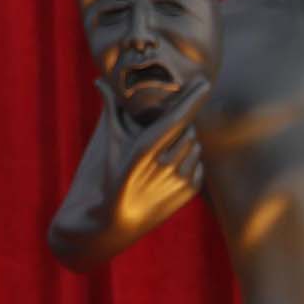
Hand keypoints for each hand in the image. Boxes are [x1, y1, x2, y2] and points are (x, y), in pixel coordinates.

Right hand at [92, 73, 209, 245]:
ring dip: (185, 141)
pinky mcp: (189, 193)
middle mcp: (166, 165)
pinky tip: (172, 166)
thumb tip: (99, 81)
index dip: (192, 98)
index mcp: (146, 149)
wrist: (117, 222)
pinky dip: (190, 160)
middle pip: (188, 128)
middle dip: (179, 124)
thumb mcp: (109, 144)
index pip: (177, 118)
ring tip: (165, 151)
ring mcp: (180, 180)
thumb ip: (111, 110)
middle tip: (162, 132)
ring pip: (195, 145)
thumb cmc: (110, 177)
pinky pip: (199, 163)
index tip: (204, 82)